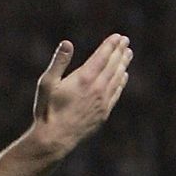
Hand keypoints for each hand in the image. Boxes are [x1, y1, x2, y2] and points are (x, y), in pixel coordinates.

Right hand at [31, 33, 131, 157]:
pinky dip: (122, 81)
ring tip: (128, 54)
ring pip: (118, 77)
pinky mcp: (104, 111)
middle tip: (125, 41)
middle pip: (113, 64)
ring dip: (123, 63)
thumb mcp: (46, 84)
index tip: (117, 37)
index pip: (102, 56)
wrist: (55, 138)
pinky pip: (117, 92)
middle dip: (120, 51)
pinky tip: (123, 76)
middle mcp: (98, 87)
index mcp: (84, 78)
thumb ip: (58, 62)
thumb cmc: (47, 109)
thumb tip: (67, 43)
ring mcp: (103, 100)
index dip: (110, 45)